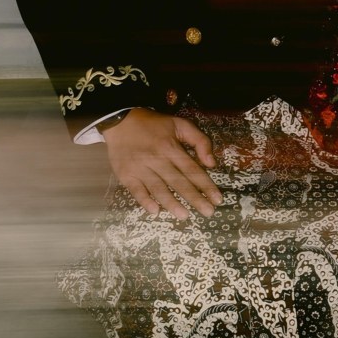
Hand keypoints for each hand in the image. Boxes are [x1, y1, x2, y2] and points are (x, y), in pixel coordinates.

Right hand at [103, 108, 222, 221]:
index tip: (217, 199)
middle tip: (208, 213)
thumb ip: (199, 140)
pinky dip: (145, 201)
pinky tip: (155, 211)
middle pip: (178, 181)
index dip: (206, 185)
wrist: (120, 121)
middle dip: (194, 198)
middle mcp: (157, 159)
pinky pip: (136, 190)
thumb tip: (211, 163)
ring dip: (172, 203)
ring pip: (158, 188)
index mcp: (172, 147)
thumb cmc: (154, 125)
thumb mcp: (180, 124)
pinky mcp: (126, 174)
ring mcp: (141, 168)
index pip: (192, 169)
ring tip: (184, 216)